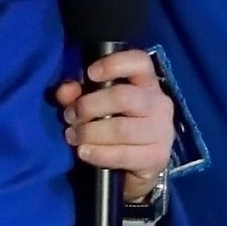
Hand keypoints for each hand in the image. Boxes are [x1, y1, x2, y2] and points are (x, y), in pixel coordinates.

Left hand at [55, 46, 177, 194]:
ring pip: (121, 129)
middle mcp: (159, 103)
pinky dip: (99, 154)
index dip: (114, 64)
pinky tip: (84, 152)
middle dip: (89, 106)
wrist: (136, 163)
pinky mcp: (158, 157)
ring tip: (73, 137)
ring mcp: (162, 131)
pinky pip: (123, 155)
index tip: (90, 74)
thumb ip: (77, 94)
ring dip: (90, 133)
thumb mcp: (93, 104)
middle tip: (71, 117)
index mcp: (146, 82)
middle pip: (123, 97)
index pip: (140, 62)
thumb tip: (65, 91)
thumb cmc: (114, 123)